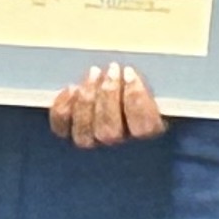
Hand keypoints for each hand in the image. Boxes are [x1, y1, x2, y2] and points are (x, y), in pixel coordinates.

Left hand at [47, 62, 167, 148]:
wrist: (117, 105)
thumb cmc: (140, 95)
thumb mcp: (157, 92)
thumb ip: (154, 89)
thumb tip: (144, 75)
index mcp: (148, 139)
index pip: (144, 127)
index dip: (135, 99)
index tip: (130, 72)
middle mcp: (119, 149)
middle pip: (110, 131)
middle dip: (109, 96)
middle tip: (112, 69)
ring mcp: (92, 144)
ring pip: (85, 134)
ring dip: (88, 100)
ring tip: (94, 73)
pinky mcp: (70, 135)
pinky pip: (62, 129)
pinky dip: (63, 108)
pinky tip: (71, 88)